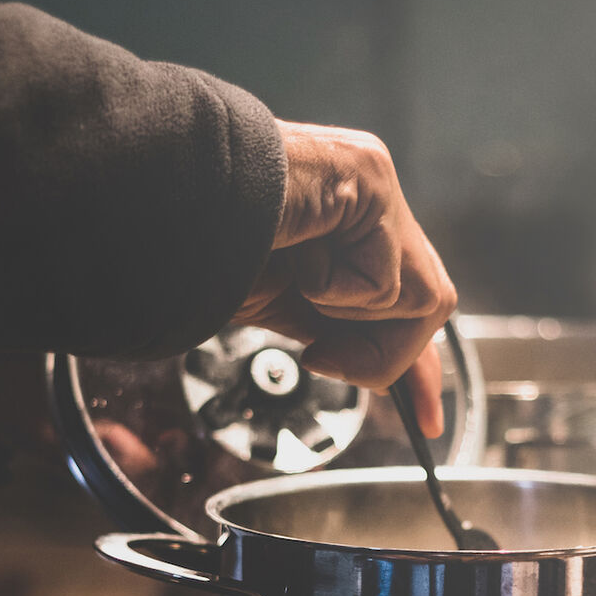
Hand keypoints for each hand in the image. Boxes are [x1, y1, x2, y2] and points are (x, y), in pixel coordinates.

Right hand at [232, 121, 456, 436]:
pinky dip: (336, 292)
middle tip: (318, 356)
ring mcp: (375, 182)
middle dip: (383, 355)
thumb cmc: (207, 251)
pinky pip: (386, 281)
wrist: (167, 207)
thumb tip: (377, 376)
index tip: (427, 418)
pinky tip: (295, 255)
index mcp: (353, 221)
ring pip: (422, 299)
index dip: (419, 364)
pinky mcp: (370, 176)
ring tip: (298, 285)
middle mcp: (372, 195)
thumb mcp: (284, 307)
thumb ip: (334, 333)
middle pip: (429, 303)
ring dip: (352, 319)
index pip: (410, 297)